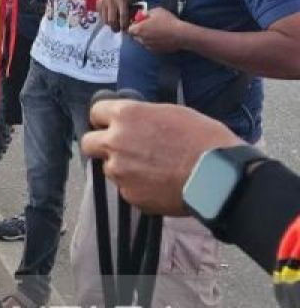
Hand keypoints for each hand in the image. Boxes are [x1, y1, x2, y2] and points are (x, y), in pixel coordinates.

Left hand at [81, 99, 242, 214]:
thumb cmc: (204, 140)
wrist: (219, 176)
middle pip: (88, 143)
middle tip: (118, 149)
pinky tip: (161, 184)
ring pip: (110, 168)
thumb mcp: (171, 112)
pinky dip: (139, 187)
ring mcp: (120, 171)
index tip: (109, 124)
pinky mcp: (130, 195)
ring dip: (123, 168)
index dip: (103, 119)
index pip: (95, 113)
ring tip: (153, 169)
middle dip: (99, 145)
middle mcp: (115, 142)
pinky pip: (127, 189)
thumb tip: (132, 121)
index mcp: (126, 116)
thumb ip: (142, 117)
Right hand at [98, 0, 135, 31]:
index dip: (124, 25)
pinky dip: (106, 19)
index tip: (126, 29)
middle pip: (111, 20)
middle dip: (116, 28)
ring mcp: (103, 2)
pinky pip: (101, 16)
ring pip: (105, 20)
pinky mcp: (98, 4)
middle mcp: (111, 1)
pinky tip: (110, 18)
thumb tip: (134, 23)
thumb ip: (134, 10)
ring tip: (115, 24)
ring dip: (110, 25)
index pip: (123, 16)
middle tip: (119, 29)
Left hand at [127, 7, 188, 52]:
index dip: (134, 25)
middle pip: (135, 36)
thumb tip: (141, 14)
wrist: (181, 34)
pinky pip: (150, 46)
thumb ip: (146, 13)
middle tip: (147, 27)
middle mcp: (141, 39)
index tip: (140, 22)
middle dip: (139, 32)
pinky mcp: (156, 51)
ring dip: (146, 38)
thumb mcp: (156, 11)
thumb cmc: (168, 21)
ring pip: (143, 42)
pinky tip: (160, 38)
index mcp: (139, 29)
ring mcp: (148, 46)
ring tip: (155, 32)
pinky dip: (153, 43)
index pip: (129, 29)